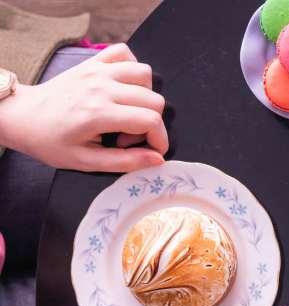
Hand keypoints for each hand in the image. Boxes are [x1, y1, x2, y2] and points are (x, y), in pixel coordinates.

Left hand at [0, 44, 167, 171]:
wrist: (23, 117)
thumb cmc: (51, 142)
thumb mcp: (86, 162)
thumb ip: (125, 162)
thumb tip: (157, 159)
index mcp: (98, 114)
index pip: (150, 120)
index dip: (159, 138)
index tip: (151, 149)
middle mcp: (100, 87)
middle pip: (154, 99)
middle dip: (151, 122)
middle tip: (129, 135)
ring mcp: (96, 71)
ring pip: (145, 74)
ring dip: (145, 95)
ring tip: (127, 111)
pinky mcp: (92, 62)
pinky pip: (125, 53)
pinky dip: (131, 68)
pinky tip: (123, 87)